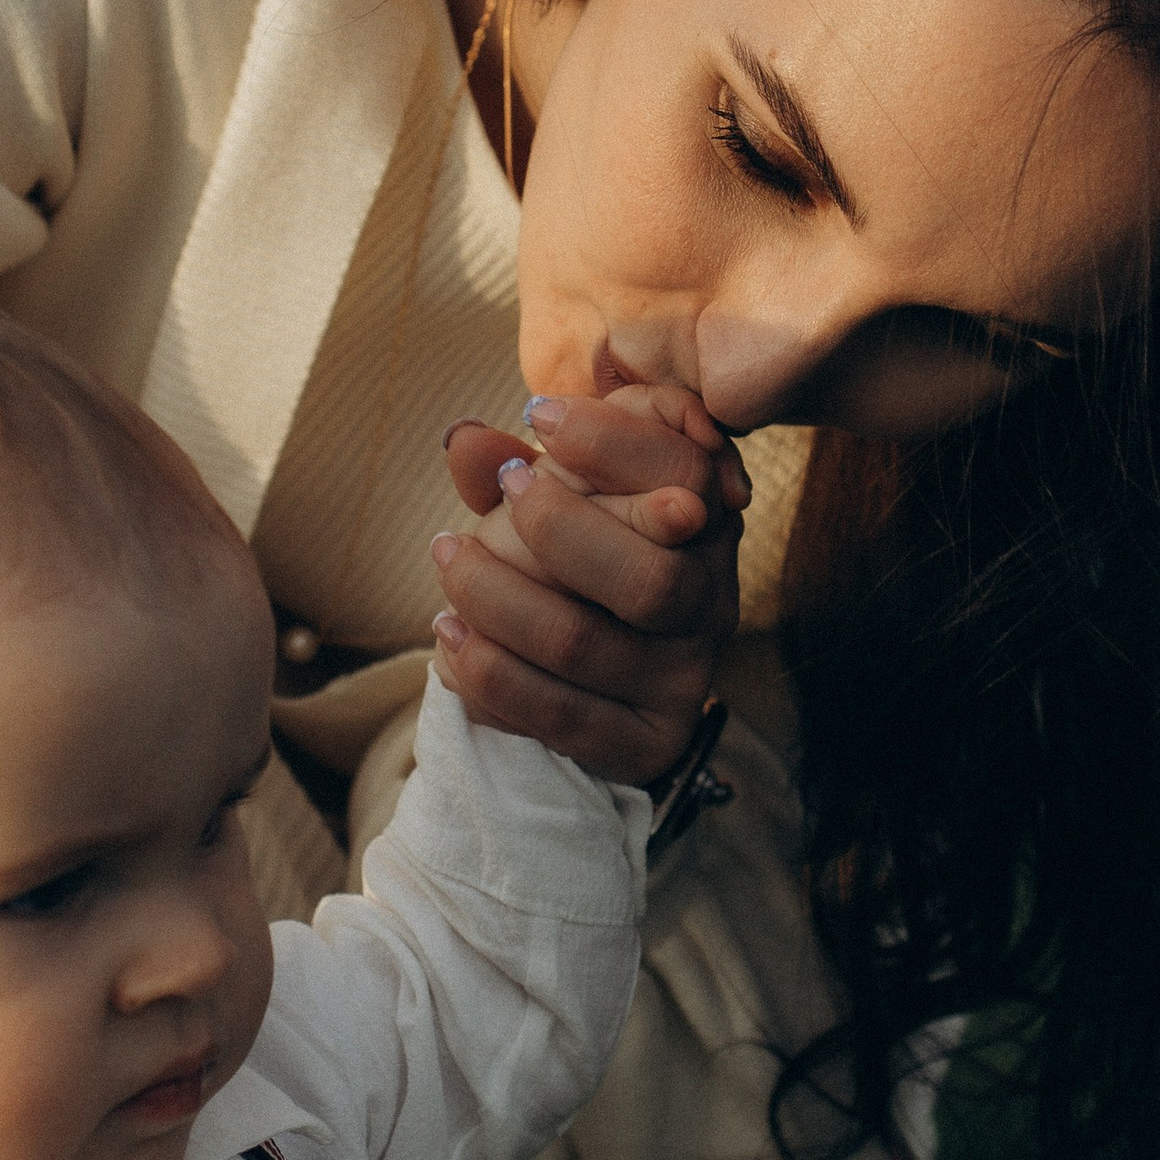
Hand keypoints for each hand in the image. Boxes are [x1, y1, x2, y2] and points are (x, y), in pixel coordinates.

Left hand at [432, 386, 742, 785]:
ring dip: (491, 597)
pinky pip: (556, 715)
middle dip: (556, 529)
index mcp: (709, 524)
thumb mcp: (563, 498)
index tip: (541, 416)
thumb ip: (523, 464)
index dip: (614, 442)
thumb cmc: (575, 561)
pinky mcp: (647, 743)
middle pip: (648, 579)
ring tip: (448, 557)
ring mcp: (683, 679)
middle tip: (503, 495)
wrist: (596, 679)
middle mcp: (712, 602)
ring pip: (578, 644)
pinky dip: (487, 671)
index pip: (686, 473)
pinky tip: (449, 633)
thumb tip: (465, 441)